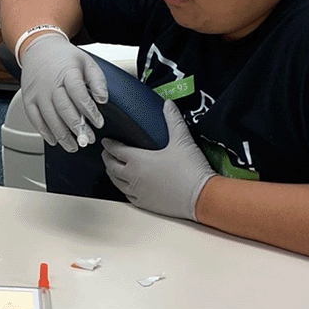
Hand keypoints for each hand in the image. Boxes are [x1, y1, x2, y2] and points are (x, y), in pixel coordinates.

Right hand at [20, 33, 108, 152]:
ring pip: (49, 117)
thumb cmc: (64, 57)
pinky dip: (44, 131)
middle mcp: (50, 84)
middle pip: (63, 109)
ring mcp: (37, 92)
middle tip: (87, 139)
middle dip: (77, 128)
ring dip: (62, 135)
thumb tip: (102, 99)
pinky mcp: (28, 99)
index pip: (78, 94)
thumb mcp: (86, 62)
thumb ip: (97, 80)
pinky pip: (34, 118)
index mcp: (67, 72)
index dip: (89, 111)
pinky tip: (54, 140)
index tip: (98, 123)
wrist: (38, 49)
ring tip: (73, 146)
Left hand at [101, 100, 216, 220]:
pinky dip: (123, 188)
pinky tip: (127, 186)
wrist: (202, 197)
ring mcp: (137, 192)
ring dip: (112, 173)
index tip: (106, 140)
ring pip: (116, 182)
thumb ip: (173, 120)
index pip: (115, 149)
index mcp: (137, 160)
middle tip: (107, 153)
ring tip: (113, 168)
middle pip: (111, 166)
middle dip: (107, 158)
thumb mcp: (182, 140)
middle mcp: (132, 176)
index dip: (109, 144)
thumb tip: (168, 105)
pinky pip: (127, 195)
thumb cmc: (190, 170)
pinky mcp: (144, 204)